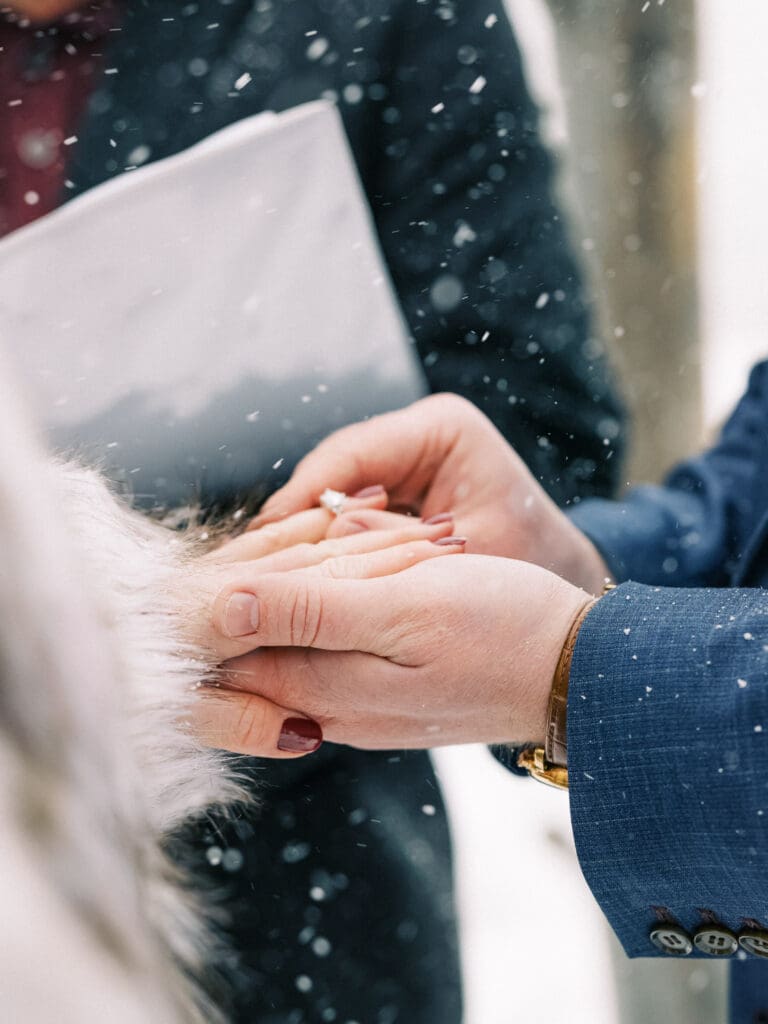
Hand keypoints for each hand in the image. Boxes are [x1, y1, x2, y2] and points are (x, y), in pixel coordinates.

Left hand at [192, 550, 588, 752]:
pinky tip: (345, 568)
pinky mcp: (390, 692)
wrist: (580, 671)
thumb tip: (217, 607)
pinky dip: (329, 601)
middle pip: (254, 650)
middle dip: (248, 588)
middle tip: (251, 533)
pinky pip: (333, 647)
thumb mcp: (402, 609)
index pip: (229, 651)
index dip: (210, 596)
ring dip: (291, 589)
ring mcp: (362, 705)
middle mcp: (332, 710)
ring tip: (298, 540)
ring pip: (293, 644)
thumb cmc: (499, 629)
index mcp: (324, 688)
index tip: (208, 551)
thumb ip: (307, 612)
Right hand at [255, 394, 609, 594]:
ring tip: (259, 574)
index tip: (265, 536)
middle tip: (247, 560)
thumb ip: (393, 543)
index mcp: (443, 428)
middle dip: (294, 517)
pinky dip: (324, 547)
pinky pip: (346, 515)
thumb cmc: (530, 570)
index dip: (302, 495)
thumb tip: (319, 534)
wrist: (556, 598)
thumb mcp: (465, 557)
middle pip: (333, 470)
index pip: (352, 453)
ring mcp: (405, 460)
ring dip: (302, 535)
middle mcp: (418, 434)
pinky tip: (292, 581)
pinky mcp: (397, 490)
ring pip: (332, 494)